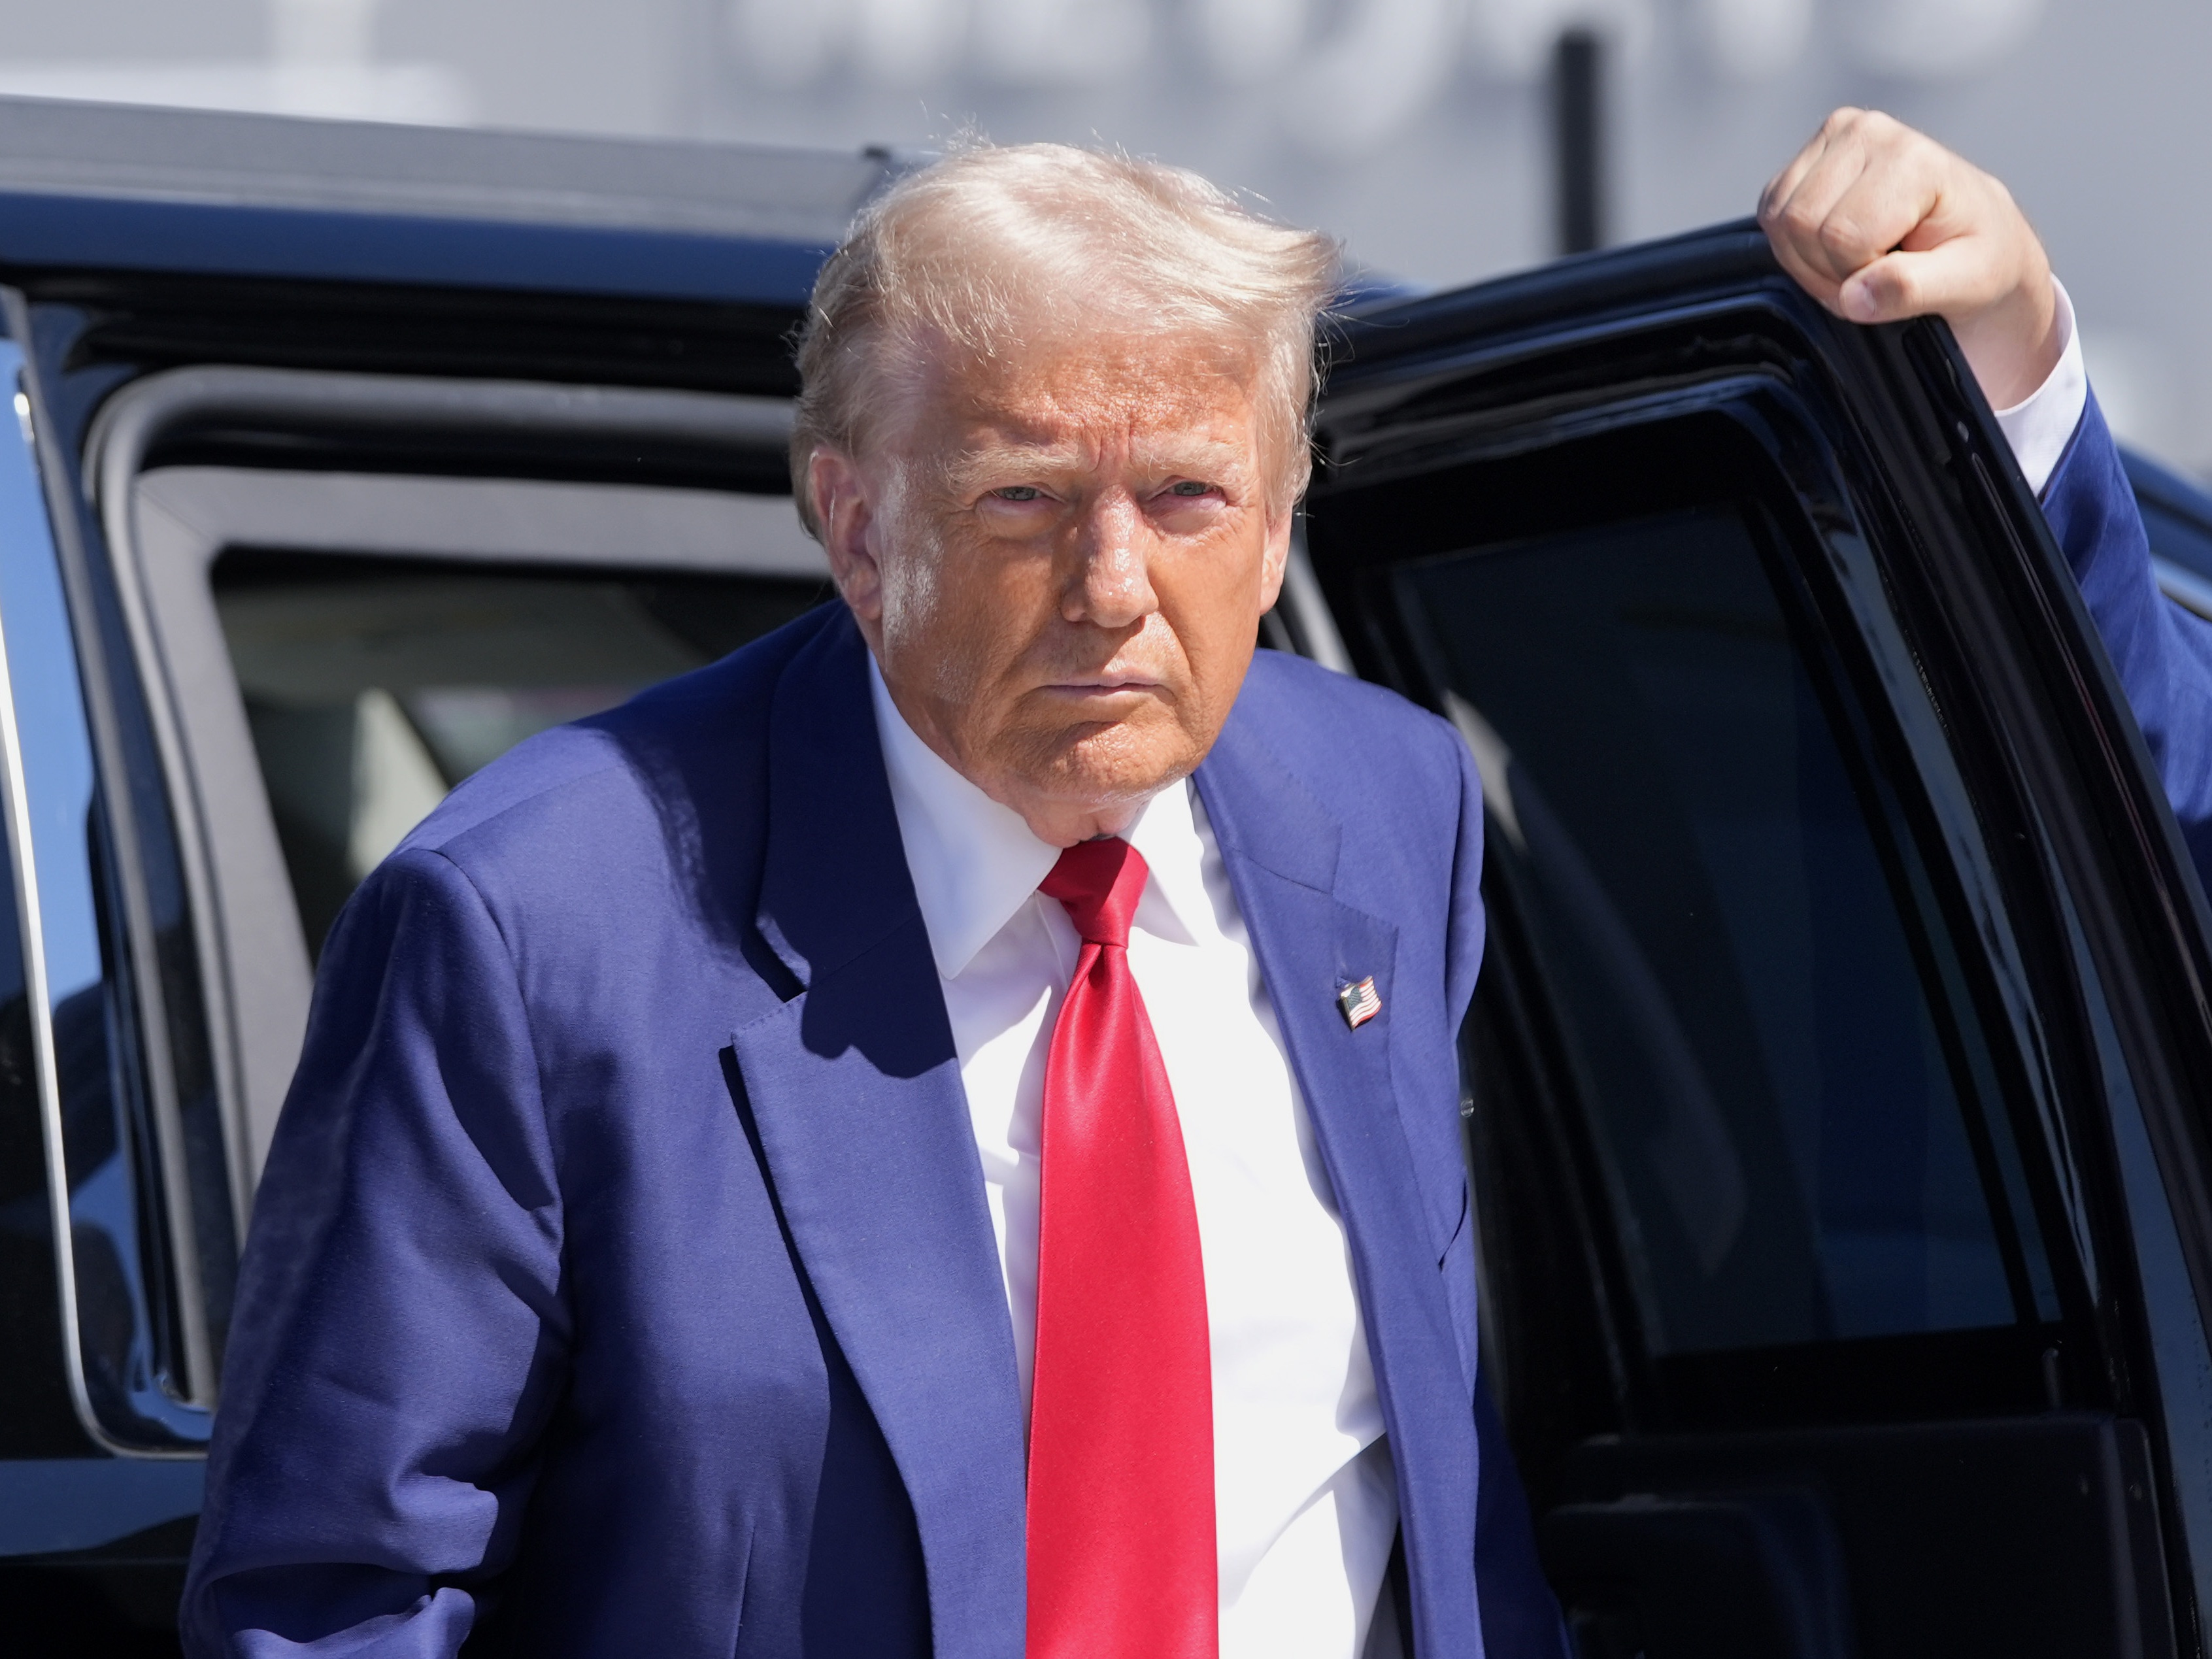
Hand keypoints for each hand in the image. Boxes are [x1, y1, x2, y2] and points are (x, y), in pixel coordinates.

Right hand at [1759, 108, 2060, 409]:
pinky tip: (1837, 245)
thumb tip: (1855, 295)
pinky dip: (1795, 245)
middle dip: (1829, 270)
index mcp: (1911, 158)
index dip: (1858, 277)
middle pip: (1802, 225)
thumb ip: (1911, 289)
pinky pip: (1770, 214)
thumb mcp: (1967, 282)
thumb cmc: (1977, 254)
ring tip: (1859, 261)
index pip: (1843, 237)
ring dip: (1810, 261)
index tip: (1895, 280)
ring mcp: (1835, 137)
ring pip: (1779, 221)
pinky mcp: (1808, 156)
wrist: (1976, 231)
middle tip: (1872, 276)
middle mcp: (1869, 132)